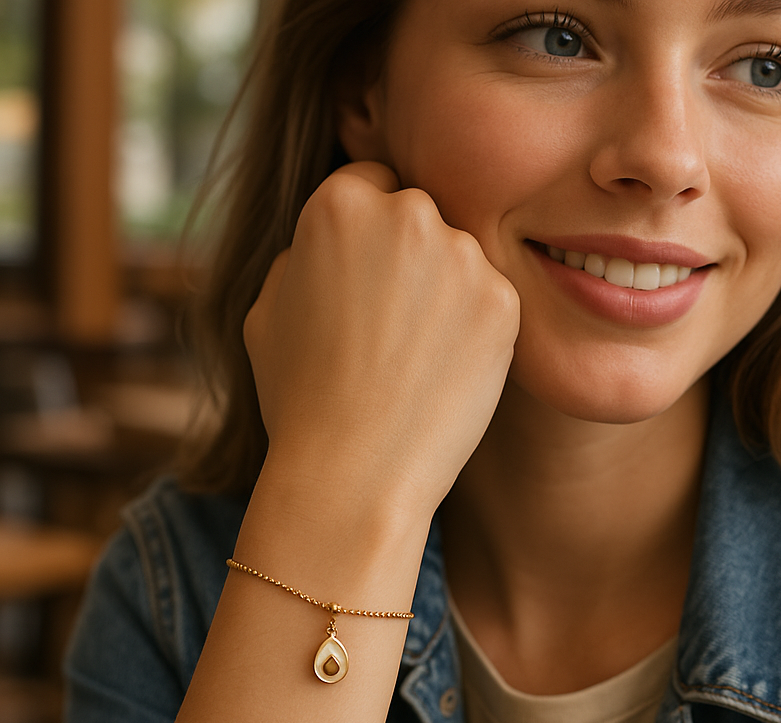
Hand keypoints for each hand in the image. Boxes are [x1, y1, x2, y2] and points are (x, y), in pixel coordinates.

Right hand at [243, 161, 519, 523]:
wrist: (355, 471)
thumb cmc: (301, 398)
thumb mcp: (268, 309)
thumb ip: (305, 257)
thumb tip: (333, 246)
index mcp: (339, 202)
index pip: (371, 185)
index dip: (368, 236)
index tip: (368, 280)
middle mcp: (406, 213)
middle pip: (420, 216)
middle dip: (410, 256)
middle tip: (394, 323)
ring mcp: (462, 255)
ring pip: (461, 258)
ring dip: (447, 292)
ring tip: (417, 358)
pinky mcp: (503, 300)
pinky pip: (491, 300)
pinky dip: (476, 330)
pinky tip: (446, 371)